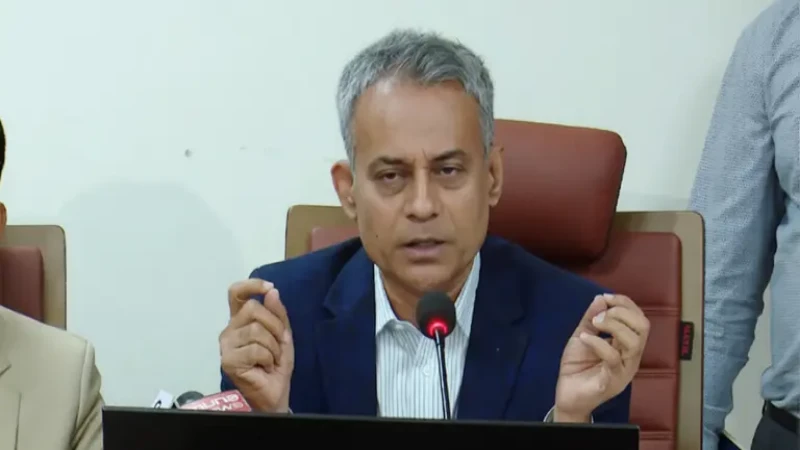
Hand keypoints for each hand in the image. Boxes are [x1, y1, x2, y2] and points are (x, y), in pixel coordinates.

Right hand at [219, 279, 293, 412]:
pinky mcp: (228, 360)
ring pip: (256, 330)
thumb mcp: (282, 334)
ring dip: (273, 346)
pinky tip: (265, 367)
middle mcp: (230, 329)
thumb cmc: (276, 363)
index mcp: (241, 320)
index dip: (251, 285)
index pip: (236, 293)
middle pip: (253, 308)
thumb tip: (271, 291)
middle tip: (278, 344)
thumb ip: (278, 313)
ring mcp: (227, 345)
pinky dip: (268, 358)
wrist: (276, 391)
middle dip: (274, 325)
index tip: (268, 288)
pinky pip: (256, 349)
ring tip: (271, 359)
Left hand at [554, 293, 649, 420]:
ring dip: (613, 326)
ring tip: (594, 324)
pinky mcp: (613, 380)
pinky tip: (584, 338)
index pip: (639, 318)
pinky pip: (613, 358)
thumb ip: (591, 318)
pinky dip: (598, 343)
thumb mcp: (583, 335)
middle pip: (643, 327)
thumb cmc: (578, 366)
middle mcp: (631, 356)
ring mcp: (624, 369)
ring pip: (634, 342)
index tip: (605, 298)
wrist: (567, 394)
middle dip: (621, 313)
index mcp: (626, 344)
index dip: (625, 303)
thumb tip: (601, 298)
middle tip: (599, 316)